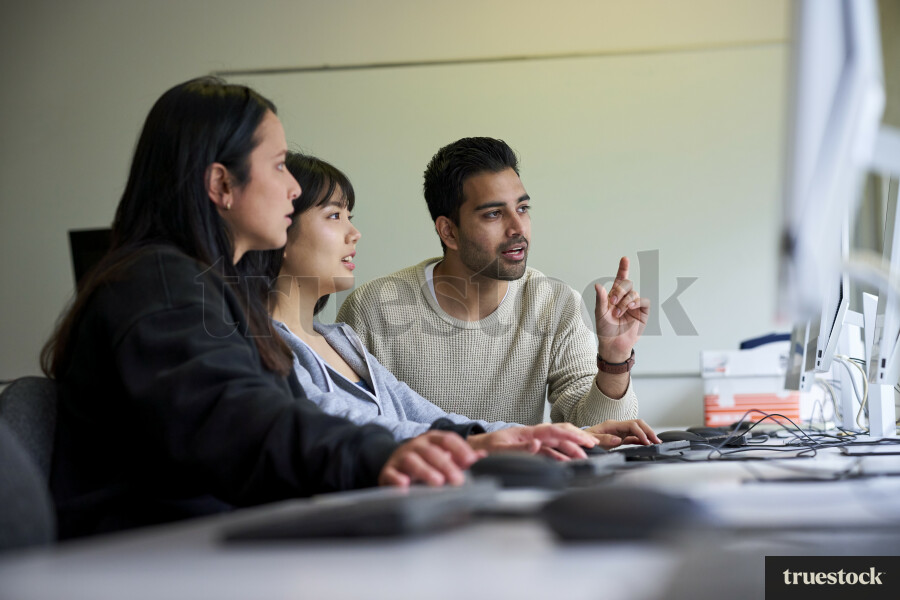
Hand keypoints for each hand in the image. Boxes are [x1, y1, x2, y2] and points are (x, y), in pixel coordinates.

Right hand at [378, 431, 484, 486]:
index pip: (447, 439)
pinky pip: (391, 474)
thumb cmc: (424, 461)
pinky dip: (397, 479)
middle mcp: (416, 446)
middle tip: (458, 480)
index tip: (471, 461)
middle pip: (431, 452)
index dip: (460, 449)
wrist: (395, 463)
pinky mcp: (388, 471)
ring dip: (425, 471)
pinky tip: (405, 485)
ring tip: (437, 482)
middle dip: (446, 465)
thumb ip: (462, 458)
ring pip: (412, 461)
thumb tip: (484, 456)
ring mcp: (401, 457)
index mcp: (432, 440)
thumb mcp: (443, 456)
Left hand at [468, 423, 596, 460]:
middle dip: (577, 439)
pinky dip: (561, 456)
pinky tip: (567, 462)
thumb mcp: (499, 449)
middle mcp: (532, 435)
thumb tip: (538, 445)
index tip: (586, 442)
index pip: (554, 431)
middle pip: (559, 434)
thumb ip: (519, 448)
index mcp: (527, 432)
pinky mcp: (529, 450)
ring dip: (571, 449)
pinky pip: (549, 452)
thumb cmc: (484, 448)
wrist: (473, 450)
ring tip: (584, 458)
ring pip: (556, 444)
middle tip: (592, 447)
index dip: (572, 436)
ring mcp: (531, 442)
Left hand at [585, 419, 660, 448]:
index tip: (646, 442)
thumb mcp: (591, 440)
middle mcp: (617, 426)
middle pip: (637, 424)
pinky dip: (641, 440)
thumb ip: (603, 439)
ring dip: (647, 435)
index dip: (640, 432)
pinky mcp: (619, 438)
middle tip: (657, 440)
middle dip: (648, 431)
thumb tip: (618, 440)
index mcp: (611, 425)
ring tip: (656, 443)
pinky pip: (633, 437)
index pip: (631, 425)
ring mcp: (619, 431)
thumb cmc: (583, 440)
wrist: (578, 441)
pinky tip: (647, 444)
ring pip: (637, 430)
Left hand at [595, 257, 649, 361]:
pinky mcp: (642, 312)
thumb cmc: (605, 330)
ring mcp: (634, 305)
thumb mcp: (600, 314)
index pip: (619, 279)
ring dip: (625, 301)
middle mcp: (624, 298)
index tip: (625, 259)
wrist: (614, 344)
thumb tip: (598, 285)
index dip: (623, 269)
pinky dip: (637, 302)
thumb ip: (601, 299)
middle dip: (620, 290)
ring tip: (618, 313)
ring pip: (634, 293)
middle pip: (627, 284)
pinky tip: (630, 308)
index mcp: (613, 296)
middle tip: (613, 302)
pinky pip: (643, 301)